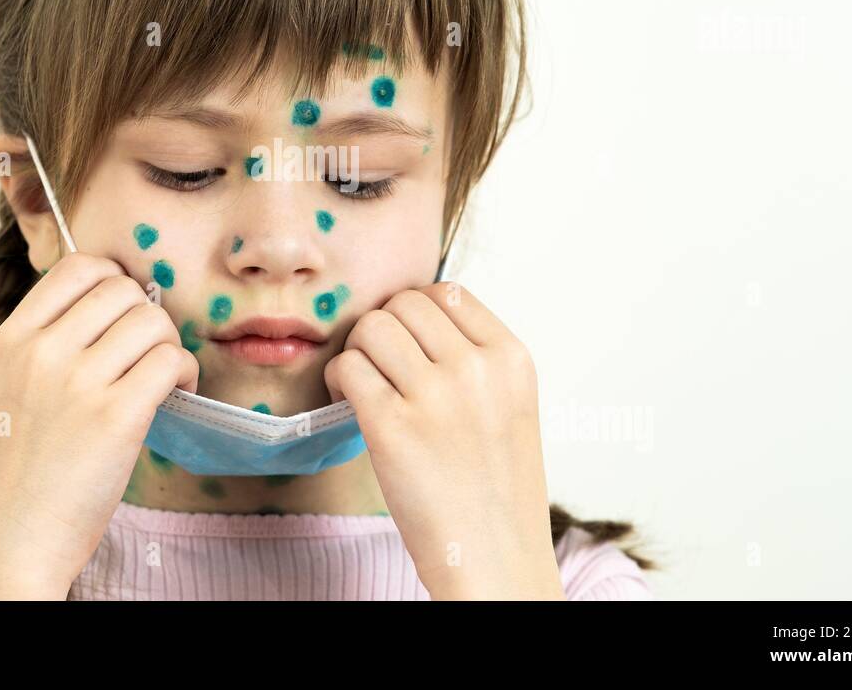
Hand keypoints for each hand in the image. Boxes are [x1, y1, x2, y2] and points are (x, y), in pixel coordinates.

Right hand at [0, 252, 198, 598]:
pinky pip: (170, 361)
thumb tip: (117, 299)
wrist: (13, 537)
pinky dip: (185, 373)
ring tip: (161, 378)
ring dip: (169, 345)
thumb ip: (50, 341)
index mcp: (14, 338)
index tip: (122, 313)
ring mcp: (78, 382)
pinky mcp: (116, 416)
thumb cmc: (22, 466)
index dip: (113, 281)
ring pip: (153, 321)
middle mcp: (42, 352)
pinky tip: (174, 395)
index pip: (78, 266)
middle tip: (145, 354)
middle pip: (122, 290)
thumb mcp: (12, 385)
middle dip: (146, 317)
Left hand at [323, 282, 563, 599]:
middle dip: (383, 327)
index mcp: (511, 358)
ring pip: (372, 328)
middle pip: (404, 304)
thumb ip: (475, 359)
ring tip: (363, 381)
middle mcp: (477, 369)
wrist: (495, 558)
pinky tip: (348, 400)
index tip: (407, 338)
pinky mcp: (392, 427)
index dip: (416, 309)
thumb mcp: (510, 405)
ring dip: (358, 349)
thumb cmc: (496, 489)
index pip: (448, 292)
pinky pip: (349, 368)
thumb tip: (412, 317)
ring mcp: (435, 397)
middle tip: (378, 362)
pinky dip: (339, 379)